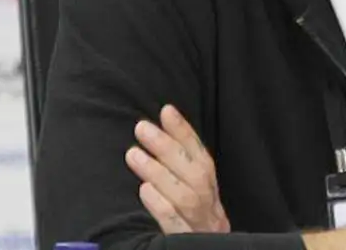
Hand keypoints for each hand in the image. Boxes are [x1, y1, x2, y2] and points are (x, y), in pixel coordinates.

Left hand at [125, 104, 230, 233]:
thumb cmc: (193, 233)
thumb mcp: (194, 206)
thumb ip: (181, 179)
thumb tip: (157, 142)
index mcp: (212, 196)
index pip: (202, 158)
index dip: (186, 133)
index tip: (166, 110)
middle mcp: (211, 210)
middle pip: (194, 174)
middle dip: (168, 147)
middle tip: (141, 127)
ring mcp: (200, 228)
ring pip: (185, 196)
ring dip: (159, 172)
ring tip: (133, 154)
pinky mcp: (186, 244)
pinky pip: (176, 226)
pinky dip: (161, 206)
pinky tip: (144, 191)